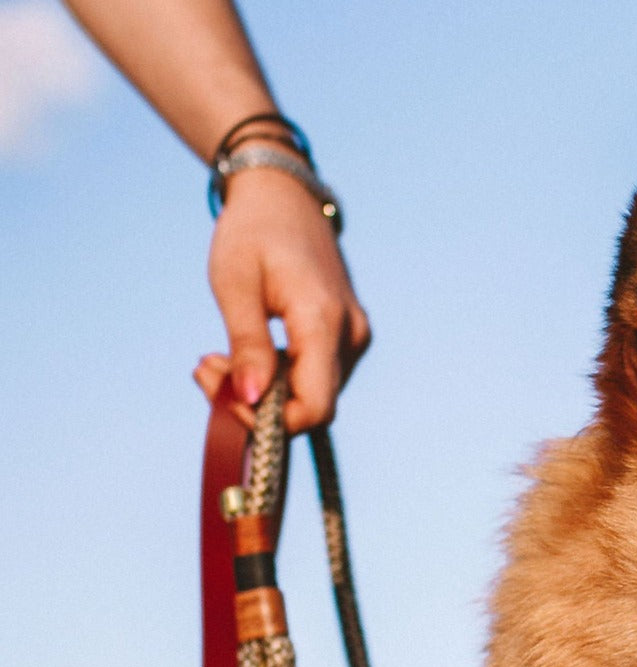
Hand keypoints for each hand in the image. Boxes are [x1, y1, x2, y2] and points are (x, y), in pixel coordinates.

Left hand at [198, 163, 370, 432]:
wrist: (285, 196)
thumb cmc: (254, 230)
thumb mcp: (235, 283)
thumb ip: (247, 344)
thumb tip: (250, 398)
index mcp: (324, 320)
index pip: (314, 407)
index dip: (270, 422)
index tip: (224, 398)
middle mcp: (350, 335)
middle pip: (313, 407)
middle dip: (257, 405)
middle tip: (206, 368)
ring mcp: (353, 338)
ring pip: (312, 396)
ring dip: (264, 392)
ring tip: (218, 358)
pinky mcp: (346, 339)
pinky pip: (315, 378)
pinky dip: (278, 379)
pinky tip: (247, 355)